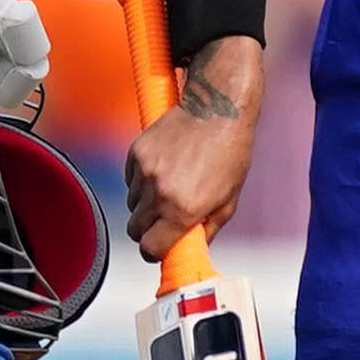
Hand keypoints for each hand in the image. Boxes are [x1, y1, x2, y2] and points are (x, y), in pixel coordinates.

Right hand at [123, 37, 262, 259]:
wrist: (218, 108)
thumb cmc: (229, 153)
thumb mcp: (228, 200)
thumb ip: (207, 229)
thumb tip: (191, 248)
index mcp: (183, 210)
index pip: (150, 248)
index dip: (155, 251)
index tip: (161, 247)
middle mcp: (159, 193)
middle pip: (135, 230)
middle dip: (148, 230)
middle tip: (164, 220)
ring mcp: (144, 171)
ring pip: (132, 204)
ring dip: (145, 204)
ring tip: (169, 187)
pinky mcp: (136, 152)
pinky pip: (129, 179)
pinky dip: (141, 180)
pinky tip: (163, 168)